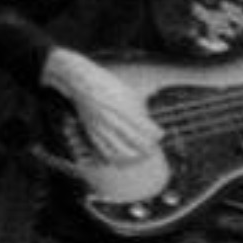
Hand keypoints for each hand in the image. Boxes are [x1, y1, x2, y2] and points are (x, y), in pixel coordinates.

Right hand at [41, 47, 162, 162]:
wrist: (82, 83)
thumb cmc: (108, 85)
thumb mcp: (129, 93)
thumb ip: (140, 109)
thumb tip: (149, 123)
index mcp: (125, 109)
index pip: (146, 127)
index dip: (156, 134)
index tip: (161, 134)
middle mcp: (113, 120)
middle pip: (136, 141)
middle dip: (147, 147)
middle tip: (153, 148)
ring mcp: (102, 127)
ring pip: (120, 150)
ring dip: (133, 156)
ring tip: (139, 155)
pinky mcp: (92, 131)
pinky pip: (103, 150)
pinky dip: (114, 157)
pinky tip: (121, 159)